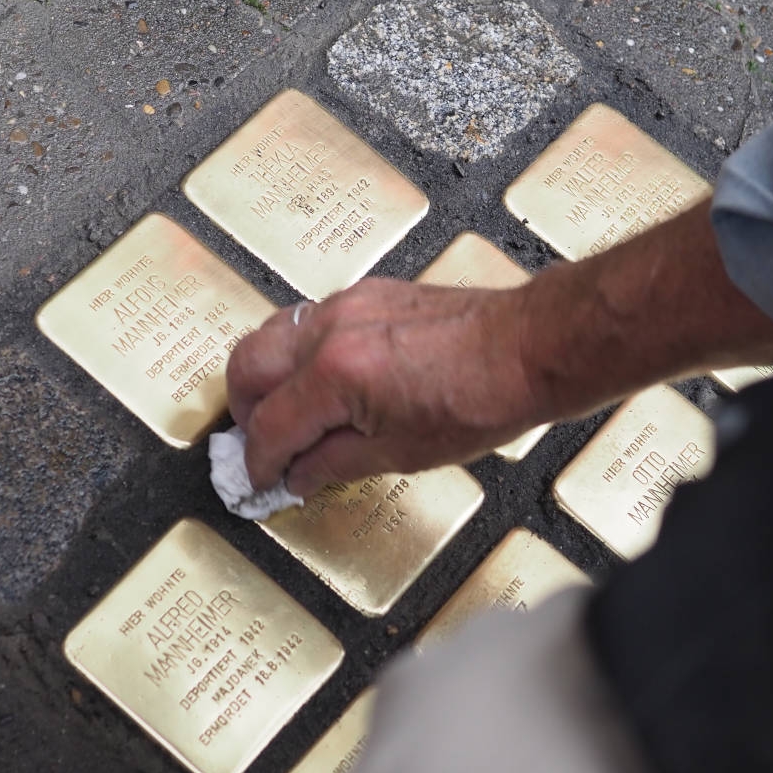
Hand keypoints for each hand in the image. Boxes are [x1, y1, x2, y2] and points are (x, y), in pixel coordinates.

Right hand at [227, 278, 541, 496]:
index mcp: (336, 374)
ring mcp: (348, 305)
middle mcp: (332, 330)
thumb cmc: (484, 397)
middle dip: (243, 412)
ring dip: (267, 378)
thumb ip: (334, 463)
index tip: (260, 479)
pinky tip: (322, 383)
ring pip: (271, 335)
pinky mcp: (367, 293)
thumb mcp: (402, 453)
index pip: (268, 425)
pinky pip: (308, 321)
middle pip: (246, 366)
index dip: (258, 462)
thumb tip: (299, 473)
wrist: (529, 348)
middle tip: (261, 445)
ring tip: (288, 415)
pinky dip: (299, 354)